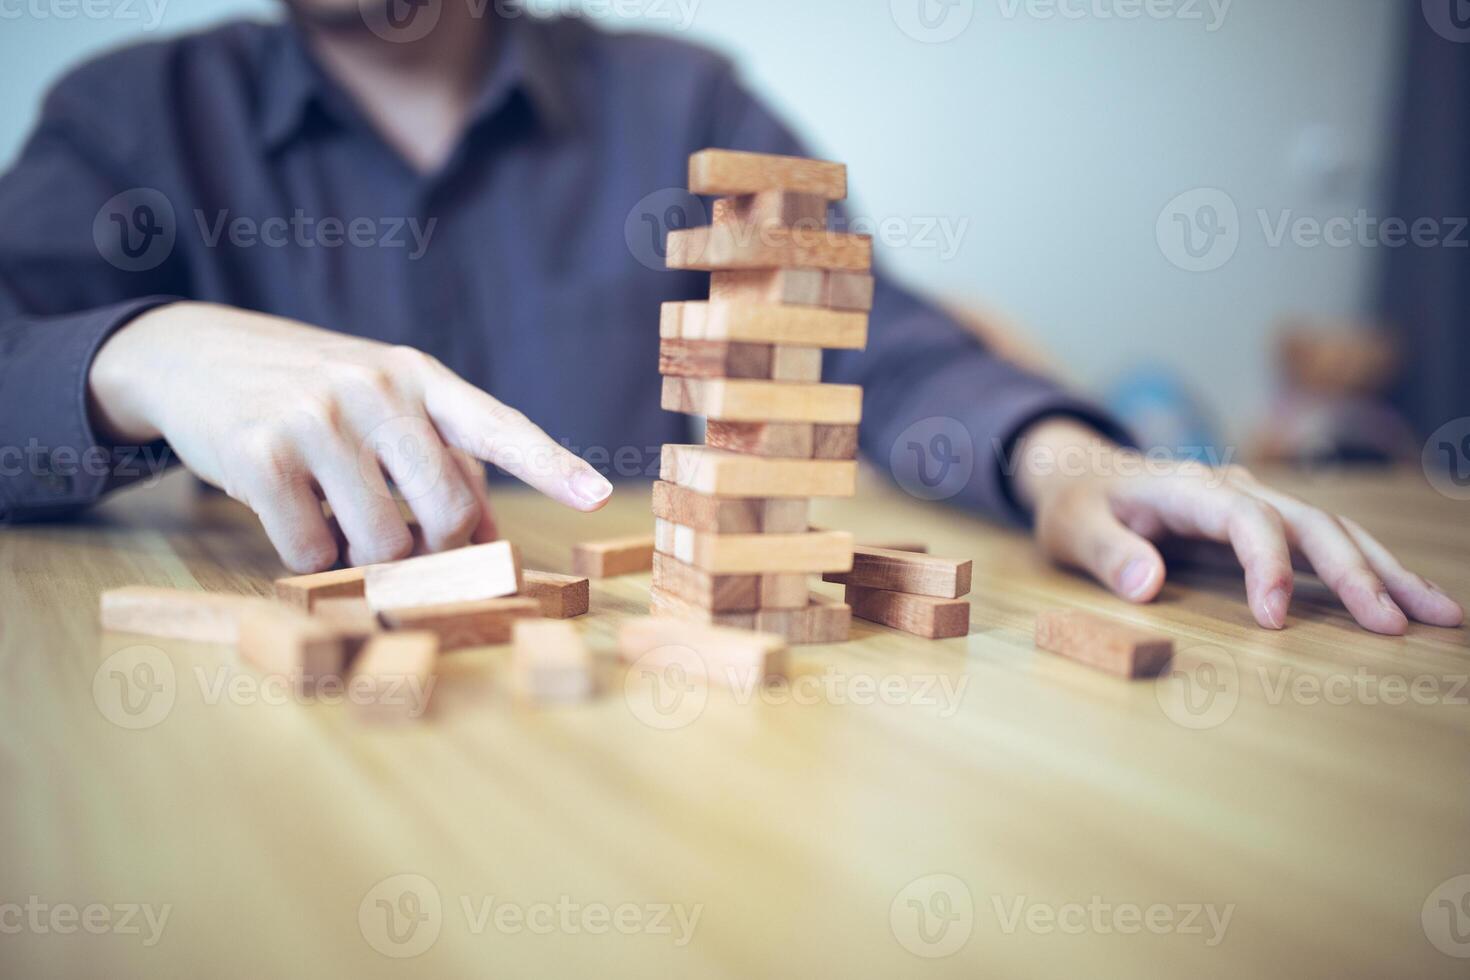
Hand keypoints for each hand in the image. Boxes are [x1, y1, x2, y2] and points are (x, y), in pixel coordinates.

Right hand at [89, 302, 613, 571]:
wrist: (196, 354)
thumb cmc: (312, 395)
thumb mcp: (384, 409)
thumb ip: (440, 463)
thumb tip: (490, 540)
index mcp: (421, 377)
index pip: (499, 426)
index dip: (552, 466)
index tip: (597, 496)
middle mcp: (377, 387)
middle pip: (447, 513)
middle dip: (433, 551)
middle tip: (404, 548)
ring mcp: (318, 414)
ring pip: (383, 541)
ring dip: (364, 557)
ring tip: (336, 519)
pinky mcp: (261, 450)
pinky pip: (312, 549)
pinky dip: (308, 557)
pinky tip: (291, 518)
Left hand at [1011, 418, 1463, 634]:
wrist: (1079, 473)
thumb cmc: (1076, 505)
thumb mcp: (1072, 529)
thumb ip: (1108, 555)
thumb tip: (1149, 584)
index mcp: (1187, 487)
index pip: (1244, 518)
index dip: (1266, 565)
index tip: (1275, 620)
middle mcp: (1233, 486)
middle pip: (1308, 522)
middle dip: (1355, 571)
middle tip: (1396, 624)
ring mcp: (1255, 500)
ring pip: (1331, 529)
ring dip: (1383, 570)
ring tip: (1439, 612)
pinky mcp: (1264, 521)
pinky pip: (1323, 541)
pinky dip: (1368, 567)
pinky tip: (1407, 597)